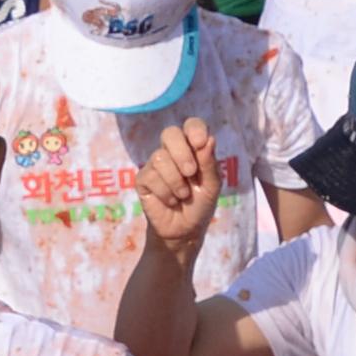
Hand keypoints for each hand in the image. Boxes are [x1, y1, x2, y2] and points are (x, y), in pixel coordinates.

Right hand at [137, 119, 220, 254]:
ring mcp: (155, 164)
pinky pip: (150, 176)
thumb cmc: (201, 204)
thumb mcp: (212, 185)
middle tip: (191, 173)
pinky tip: (171, 200)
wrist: (185, 230)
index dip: (194, 129)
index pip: (191, 125)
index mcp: (193, 148)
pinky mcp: (142, 179)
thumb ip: (209, 163)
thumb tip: (209, 139)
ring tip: (184, 195)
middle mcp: (173, 152)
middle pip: (170, 133)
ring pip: (160, 158)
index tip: (200, 142)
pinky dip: (166, 192)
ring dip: (176, 180)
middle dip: (182, 153)